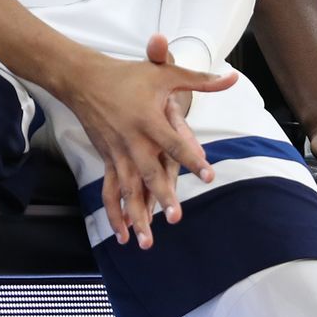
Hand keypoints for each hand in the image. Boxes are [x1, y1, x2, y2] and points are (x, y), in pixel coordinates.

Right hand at [64, 47, 237, 250]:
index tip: (209, 176)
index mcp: (149, 120)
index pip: (175, 143)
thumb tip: (232, 78)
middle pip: (150, 173)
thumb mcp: (165, 74)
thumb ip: (201, 80)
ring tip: (147, 241)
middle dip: (162, 196)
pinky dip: (115, 213)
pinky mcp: (107, 160)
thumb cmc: (128, 75)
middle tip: (176, 218)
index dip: (192, 159)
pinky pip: (110, 191)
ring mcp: (117, 153)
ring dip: (137, 215)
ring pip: (128, 189)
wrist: (84, 80)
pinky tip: (124, 234)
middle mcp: (133, 141)